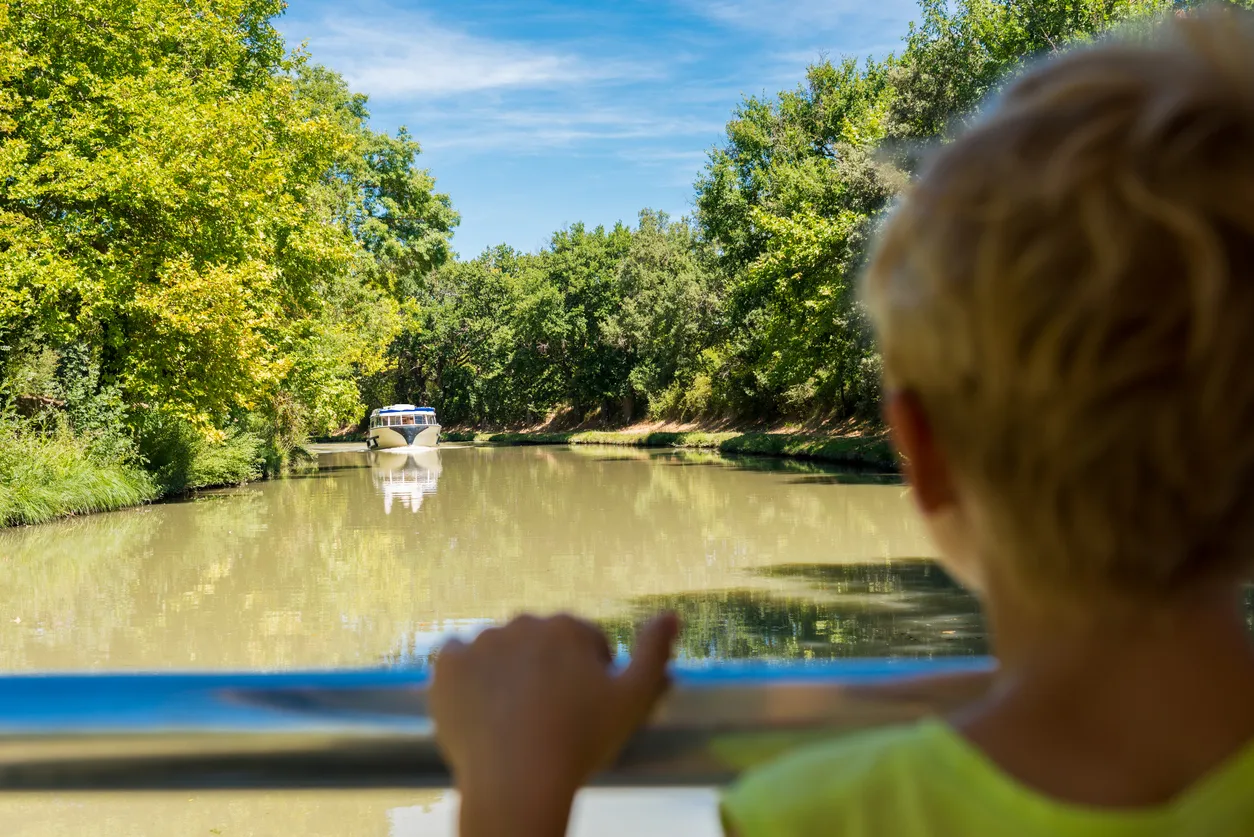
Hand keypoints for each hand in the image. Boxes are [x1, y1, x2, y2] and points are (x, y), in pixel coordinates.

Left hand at [431, 612, 679, 836]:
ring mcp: (481, 641)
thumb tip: (672, 614)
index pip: (584, 644)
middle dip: (547, 671)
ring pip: (500, 652)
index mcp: (568, 627)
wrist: (516, 780)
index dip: (590, 679)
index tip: (584, 711)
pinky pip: (457, 659)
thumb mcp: (634, 700)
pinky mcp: (447, 665)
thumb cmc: (581, 741)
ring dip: (508, 673)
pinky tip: (479, 706)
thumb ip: (654, 652)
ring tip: (513, 720)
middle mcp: (523, 622)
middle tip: (550, 718)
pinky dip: (468, 677)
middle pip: (540, 645)